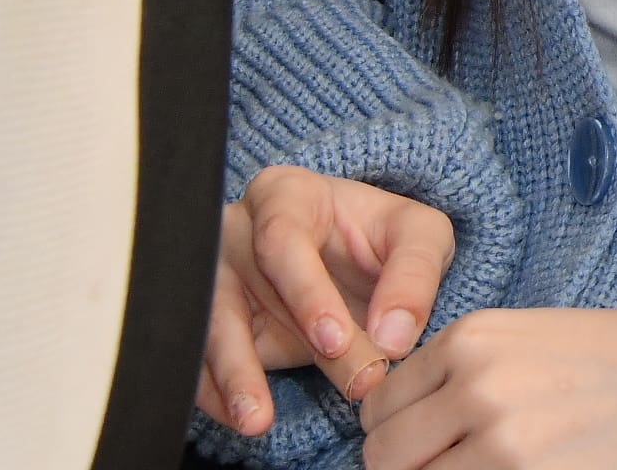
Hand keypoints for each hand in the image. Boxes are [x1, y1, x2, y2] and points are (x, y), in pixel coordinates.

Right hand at [197, 165, 458, 432]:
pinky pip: (198, 361)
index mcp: (284, 196)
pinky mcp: (207, 328)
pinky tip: (242, 418)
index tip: (334, 341)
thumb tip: (394, 339)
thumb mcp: (418, 235)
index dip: (306, 293)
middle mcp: (235, 236)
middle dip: (266, 346)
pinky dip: (215, 394)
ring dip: (231, 378)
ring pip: (208, 331)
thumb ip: (413, 276)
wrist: (354, 256)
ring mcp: (213, 283)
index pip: (281, 240)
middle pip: (239, 291)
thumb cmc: (382, 236)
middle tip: (305, 389)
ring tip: (256, 420)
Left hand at [360, 308, 616, 469]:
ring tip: (488, 465)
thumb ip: (460, 371)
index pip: (379, 405)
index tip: (422, 443)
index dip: (394, 432)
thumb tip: (390, 423)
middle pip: (384, 453)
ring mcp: (500, 436)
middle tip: (451, 462)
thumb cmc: (611, 363)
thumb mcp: (528, 341)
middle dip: (406, 467)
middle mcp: (476, 383)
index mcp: (471, 338)